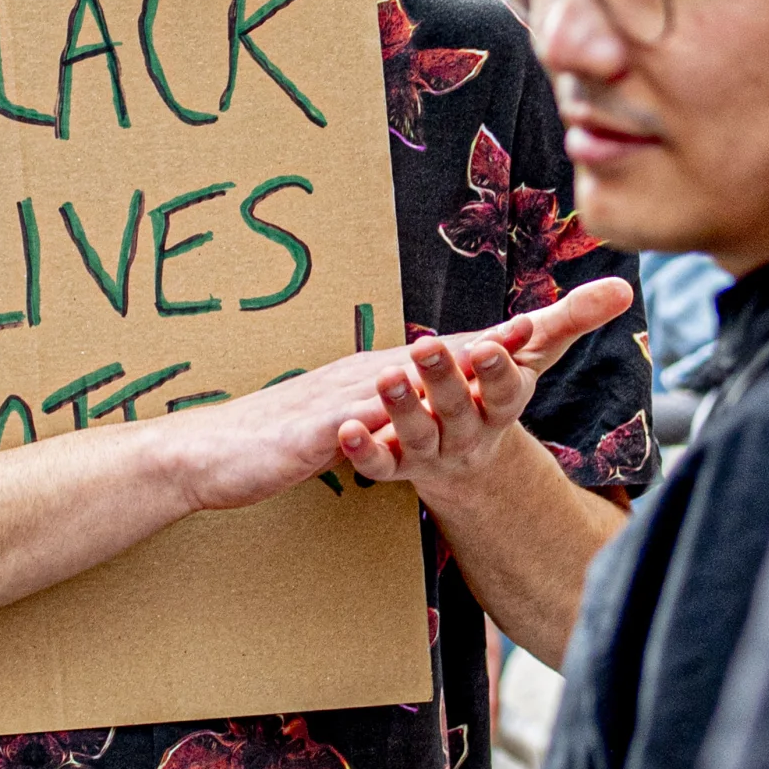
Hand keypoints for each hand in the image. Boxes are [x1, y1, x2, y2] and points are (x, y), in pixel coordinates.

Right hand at [143, 273, 631, 519]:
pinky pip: (356, 425)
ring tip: (504, 348)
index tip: (562, 313)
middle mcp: (369, 374)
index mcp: (382, 373)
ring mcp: (343, 399)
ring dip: (455, 363)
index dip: (510, 333)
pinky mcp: (315, 432)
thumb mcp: (350, 423)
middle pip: (451, 348)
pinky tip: (410, 411)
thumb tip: (425, 401)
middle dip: (504, 334)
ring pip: (409, 377)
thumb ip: (390, 411)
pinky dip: (387, 415)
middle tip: (559, 313)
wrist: (206, 454)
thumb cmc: (278, 440)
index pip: (459, 348)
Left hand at [335, 275, 634, 513]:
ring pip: (417, 436)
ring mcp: (432, 452)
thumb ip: (573, 318)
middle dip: (444, 379)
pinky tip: (344, 429)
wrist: (468, 462)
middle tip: (425, 346)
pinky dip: (362, 452)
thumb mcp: (536, 353)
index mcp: (502, 404)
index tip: (491, 345)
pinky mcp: (396, 466)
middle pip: (458, 408)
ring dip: (401, 408)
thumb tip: (625, 286)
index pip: (506, 390)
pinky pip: (380, 466)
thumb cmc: (498, 390)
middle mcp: (469, 431)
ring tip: (386, 376)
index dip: (498, 370)